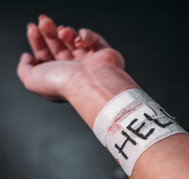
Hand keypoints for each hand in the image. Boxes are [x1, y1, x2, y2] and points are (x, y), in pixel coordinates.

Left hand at [17, 14, 137, 101]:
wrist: (90, 83)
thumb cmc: (64, 84)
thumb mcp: (31, 79)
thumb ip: (24, 68)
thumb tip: (28, 57)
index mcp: (57, 77)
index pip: (45, 55)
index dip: (37, 41)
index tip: (33, 28)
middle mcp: (73, 70)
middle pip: (58, 45)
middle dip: (49, 31)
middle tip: (44, 22)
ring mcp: (89, 62)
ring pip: (74, 40)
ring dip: (65, 31)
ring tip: (62, 32)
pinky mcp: (104, 54)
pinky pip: (93, 39)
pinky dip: (84, 35)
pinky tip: (78, 40)